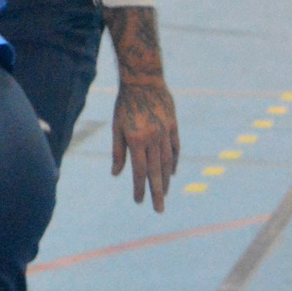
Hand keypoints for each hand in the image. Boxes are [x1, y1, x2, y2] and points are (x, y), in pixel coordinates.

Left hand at [112, 78, 179, 211]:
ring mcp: (166, 133)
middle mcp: (153, 139)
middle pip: (155, 172)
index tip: (138, 201)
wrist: (144, 80)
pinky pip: (175, 150)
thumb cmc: (124, 104)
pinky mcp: (174, 127)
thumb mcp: (116, 127)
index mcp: (136, 140)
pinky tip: (171, 174)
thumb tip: (116, 174)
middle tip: (158, 210)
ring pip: (167, 163)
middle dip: (156, 192)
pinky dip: (173, 163)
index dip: (139, 187)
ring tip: (163, 195)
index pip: (139, 171)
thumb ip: (117, 152)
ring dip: (165, 180)